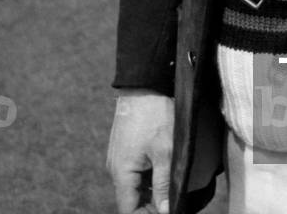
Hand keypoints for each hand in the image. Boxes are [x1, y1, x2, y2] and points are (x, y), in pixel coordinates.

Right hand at [106, 89, 174, 213]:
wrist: (142, 85)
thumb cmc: (154, 116)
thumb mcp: (165, 152)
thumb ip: (163, 184)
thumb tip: (164, 210)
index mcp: (122, 173)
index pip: (128, 210)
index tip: (164, 213)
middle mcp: (115, 169)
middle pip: (130, 200)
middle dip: (149, 207)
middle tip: (170, 205)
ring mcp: (119, 158)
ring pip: (133, 186)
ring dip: (149, 193)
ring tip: (169, 193)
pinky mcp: (124, 149)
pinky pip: (134, 172)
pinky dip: (147, 178)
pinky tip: (162, 176)